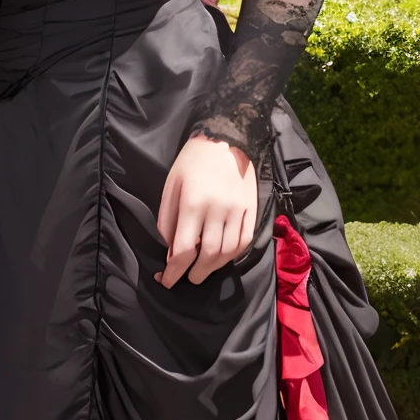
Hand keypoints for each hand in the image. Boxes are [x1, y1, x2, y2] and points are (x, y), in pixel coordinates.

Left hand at [156, 135, 257, 286]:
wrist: (226, 139)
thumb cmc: (192, 162)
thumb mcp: (171, 186)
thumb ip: (169, 220)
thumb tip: (171, 249)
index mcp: (193, 203)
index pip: (184, 248)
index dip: (175, 270)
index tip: (168, 281)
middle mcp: (217, 210)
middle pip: (208, 254)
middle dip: (196, 272)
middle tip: (187, 278)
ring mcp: (237, 210)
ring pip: (229, 251)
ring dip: (215, 267)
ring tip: (203, 271)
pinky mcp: (251, 209)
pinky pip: (245, 240)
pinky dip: (234, 255)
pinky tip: (223, 258)